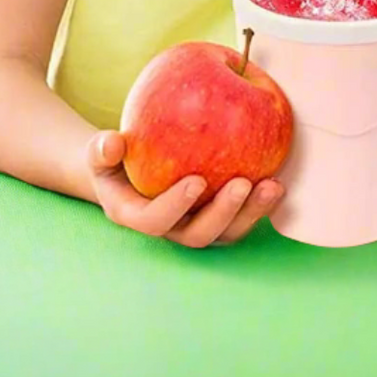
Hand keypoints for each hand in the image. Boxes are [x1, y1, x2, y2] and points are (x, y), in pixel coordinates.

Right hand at [86, 131, 283, 247]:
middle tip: (242, 183)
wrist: (129, 169)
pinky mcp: (218, 218)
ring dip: (252, 213)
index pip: (156, 221)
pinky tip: (277, 177)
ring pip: (227, 233)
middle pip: (199, 235)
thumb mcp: (99, 152)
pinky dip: (260, 203)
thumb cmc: (114, 158)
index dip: (176, 205)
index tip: (196, 180)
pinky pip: (241, 216)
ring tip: (273, 186)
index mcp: (137, 216)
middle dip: (223, 213)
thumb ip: (101, 148)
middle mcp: (170, 229)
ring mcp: (196, 226)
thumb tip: (113, 142)